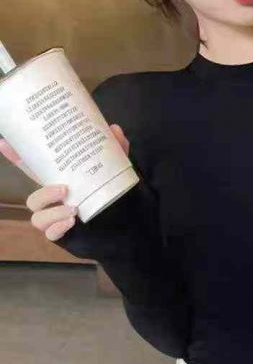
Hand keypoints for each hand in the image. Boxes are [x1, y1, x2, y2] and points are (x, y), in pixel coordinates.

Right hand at [0, 124, 129, 240]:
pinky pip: (50, 234)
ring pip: (37, 217)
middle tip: (64, 189)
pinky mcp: (62, 234)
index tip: (3, 142)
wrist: (130, 225)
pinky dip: (58, 227)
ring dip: (53, 212)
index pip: (35, 169)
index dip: (17, 157)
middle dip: (44, 194)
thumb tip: (114, 129)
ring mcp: (57, 218)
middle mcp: (55, 200)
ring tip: (74, 208)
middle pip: (33, 198)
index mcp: (61, 181)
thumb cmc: (117, 195)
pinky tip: (72, 221)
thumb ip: (115, 149)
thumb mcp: (116, 169)